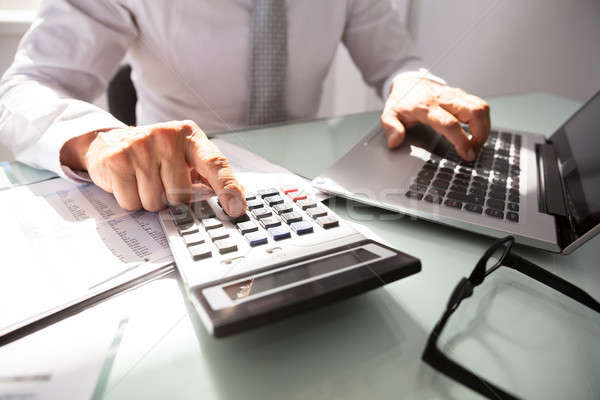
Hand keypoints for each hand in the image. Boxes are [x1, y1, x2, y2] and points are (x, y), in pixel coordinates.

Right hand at [60, 120, 246, 215]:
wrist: (111, 142)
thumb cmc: (155, 155)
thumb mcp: (185, 158)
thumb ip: (208, 177)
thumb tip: (234, 202)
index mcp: (190, 137)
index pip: (215, 164)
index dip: (227, 188)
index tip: (237, 208)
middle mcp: (167, 137)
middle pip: (181, 194)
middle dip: (171, 199)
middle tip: (161, 182)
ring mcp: (141, 145)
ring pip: (155, 202)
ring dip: (149, 201)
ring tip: (143, 180)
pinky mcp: (117, 158)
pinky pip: (131, 202)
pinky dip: (130, 200)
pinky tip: (128, 182)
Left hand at [380, 75, 489, 160]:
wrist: (408, 81)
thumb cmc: (402, 100)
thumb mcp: (389, 114)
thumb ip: (391, 127)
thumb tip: (395, 142)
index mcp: (426, 106)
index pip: (449, 123)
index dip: (461, 140)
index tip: (466, 154)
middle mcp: (444, 99)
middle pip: (474, 112)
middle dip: (480, 134)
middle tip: (473, 151)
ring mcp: (455, 95)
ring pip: (481, 107)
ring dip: (484, 128)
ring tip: (476, 144)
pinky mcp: (462, 95)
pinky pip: (480, 105)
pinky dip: (483, 121)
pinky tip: (476, 133)